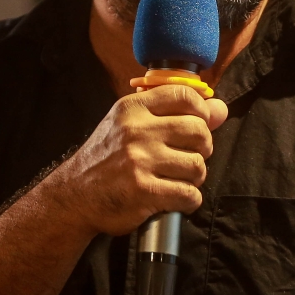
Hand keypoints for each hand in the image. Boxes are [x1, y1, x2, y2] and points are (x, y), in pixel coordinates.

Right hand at [52, 85, 227, 236]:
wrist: (74, 195)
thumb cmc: (105, 157)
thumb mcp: (129, 123)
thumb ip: (172, 113)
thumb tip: (221, 109)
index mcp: (133, 108)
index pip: (184, 95)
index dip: (203, 110)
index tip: (201, 123)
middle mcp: (137, 130)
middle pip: (199, 130)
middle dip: (203, 147)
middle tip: (190, 156)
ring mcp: (140, 161)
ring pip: (197, 165)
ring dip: (195, 176)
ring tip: (180, 178)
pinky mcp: (144, 191)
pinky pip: (188, 194)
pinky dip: (189, 200)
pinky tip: (176, 198)